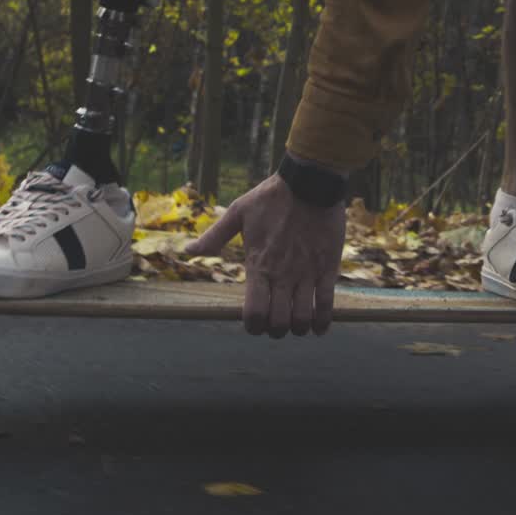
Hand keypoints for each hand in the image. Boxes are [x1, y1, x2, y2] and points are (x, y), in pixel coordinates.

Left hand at [185, 174, 345, 337]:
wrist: (310, 184)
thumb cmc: (272, 197)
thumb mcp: (238, 212)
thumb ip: (214, 236)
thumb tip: (188, 251)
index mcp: (258, 266)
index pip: (254, 314)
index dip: (253, 326)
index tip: (255, 323)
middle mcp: (282, 276)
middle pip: (279, 323)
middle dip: (275, 330)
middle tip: (276, 323)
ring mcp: (307, 274)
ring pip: (302, 319)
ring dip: (298, 328)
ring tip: (296, 323)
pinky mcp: (328, 268)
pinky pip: (327, 304)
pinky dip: (323, 322)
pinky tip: (319, 327)